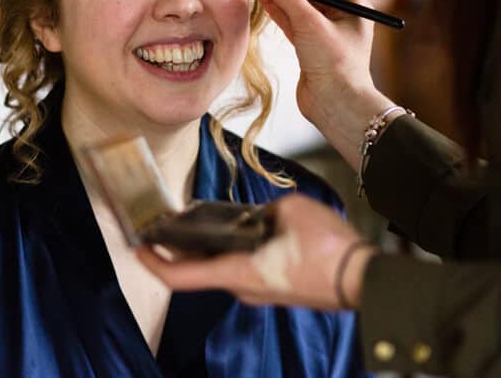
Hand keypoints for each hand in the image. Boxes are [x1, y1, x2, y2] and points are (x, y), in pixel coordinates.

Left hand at [137, 194, 375, 310]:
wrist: (363, 278)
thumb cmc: (326, 248)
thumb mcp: (290, 212)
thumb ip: (265, 210)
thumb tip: (260, 215)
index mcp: (237, 272)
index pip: (180, 276)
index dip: (153, 262)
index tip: (137, 246)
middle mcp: (242, 288)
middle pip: (198, 270)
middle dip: (178, 248)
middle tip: (164, 224)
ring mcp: (259, 292)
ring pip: (221, 268)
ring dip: (205, 249)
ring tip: (194, 221)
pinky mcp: (275, 289)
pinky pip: (242, 268)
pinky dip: (229, 251)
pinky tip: (234, 229)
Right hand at [255, 0, 393, 168]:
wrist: (336, 106)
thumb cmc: (335, 65)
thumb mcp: (310, 24)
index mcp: (353, 3)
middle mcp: (341, 13)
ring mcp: (324, 29)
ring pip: (299, 2)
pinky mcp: (309, 44)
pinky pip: (291, 19)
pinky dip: (277, 9)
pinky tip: (262, 0)